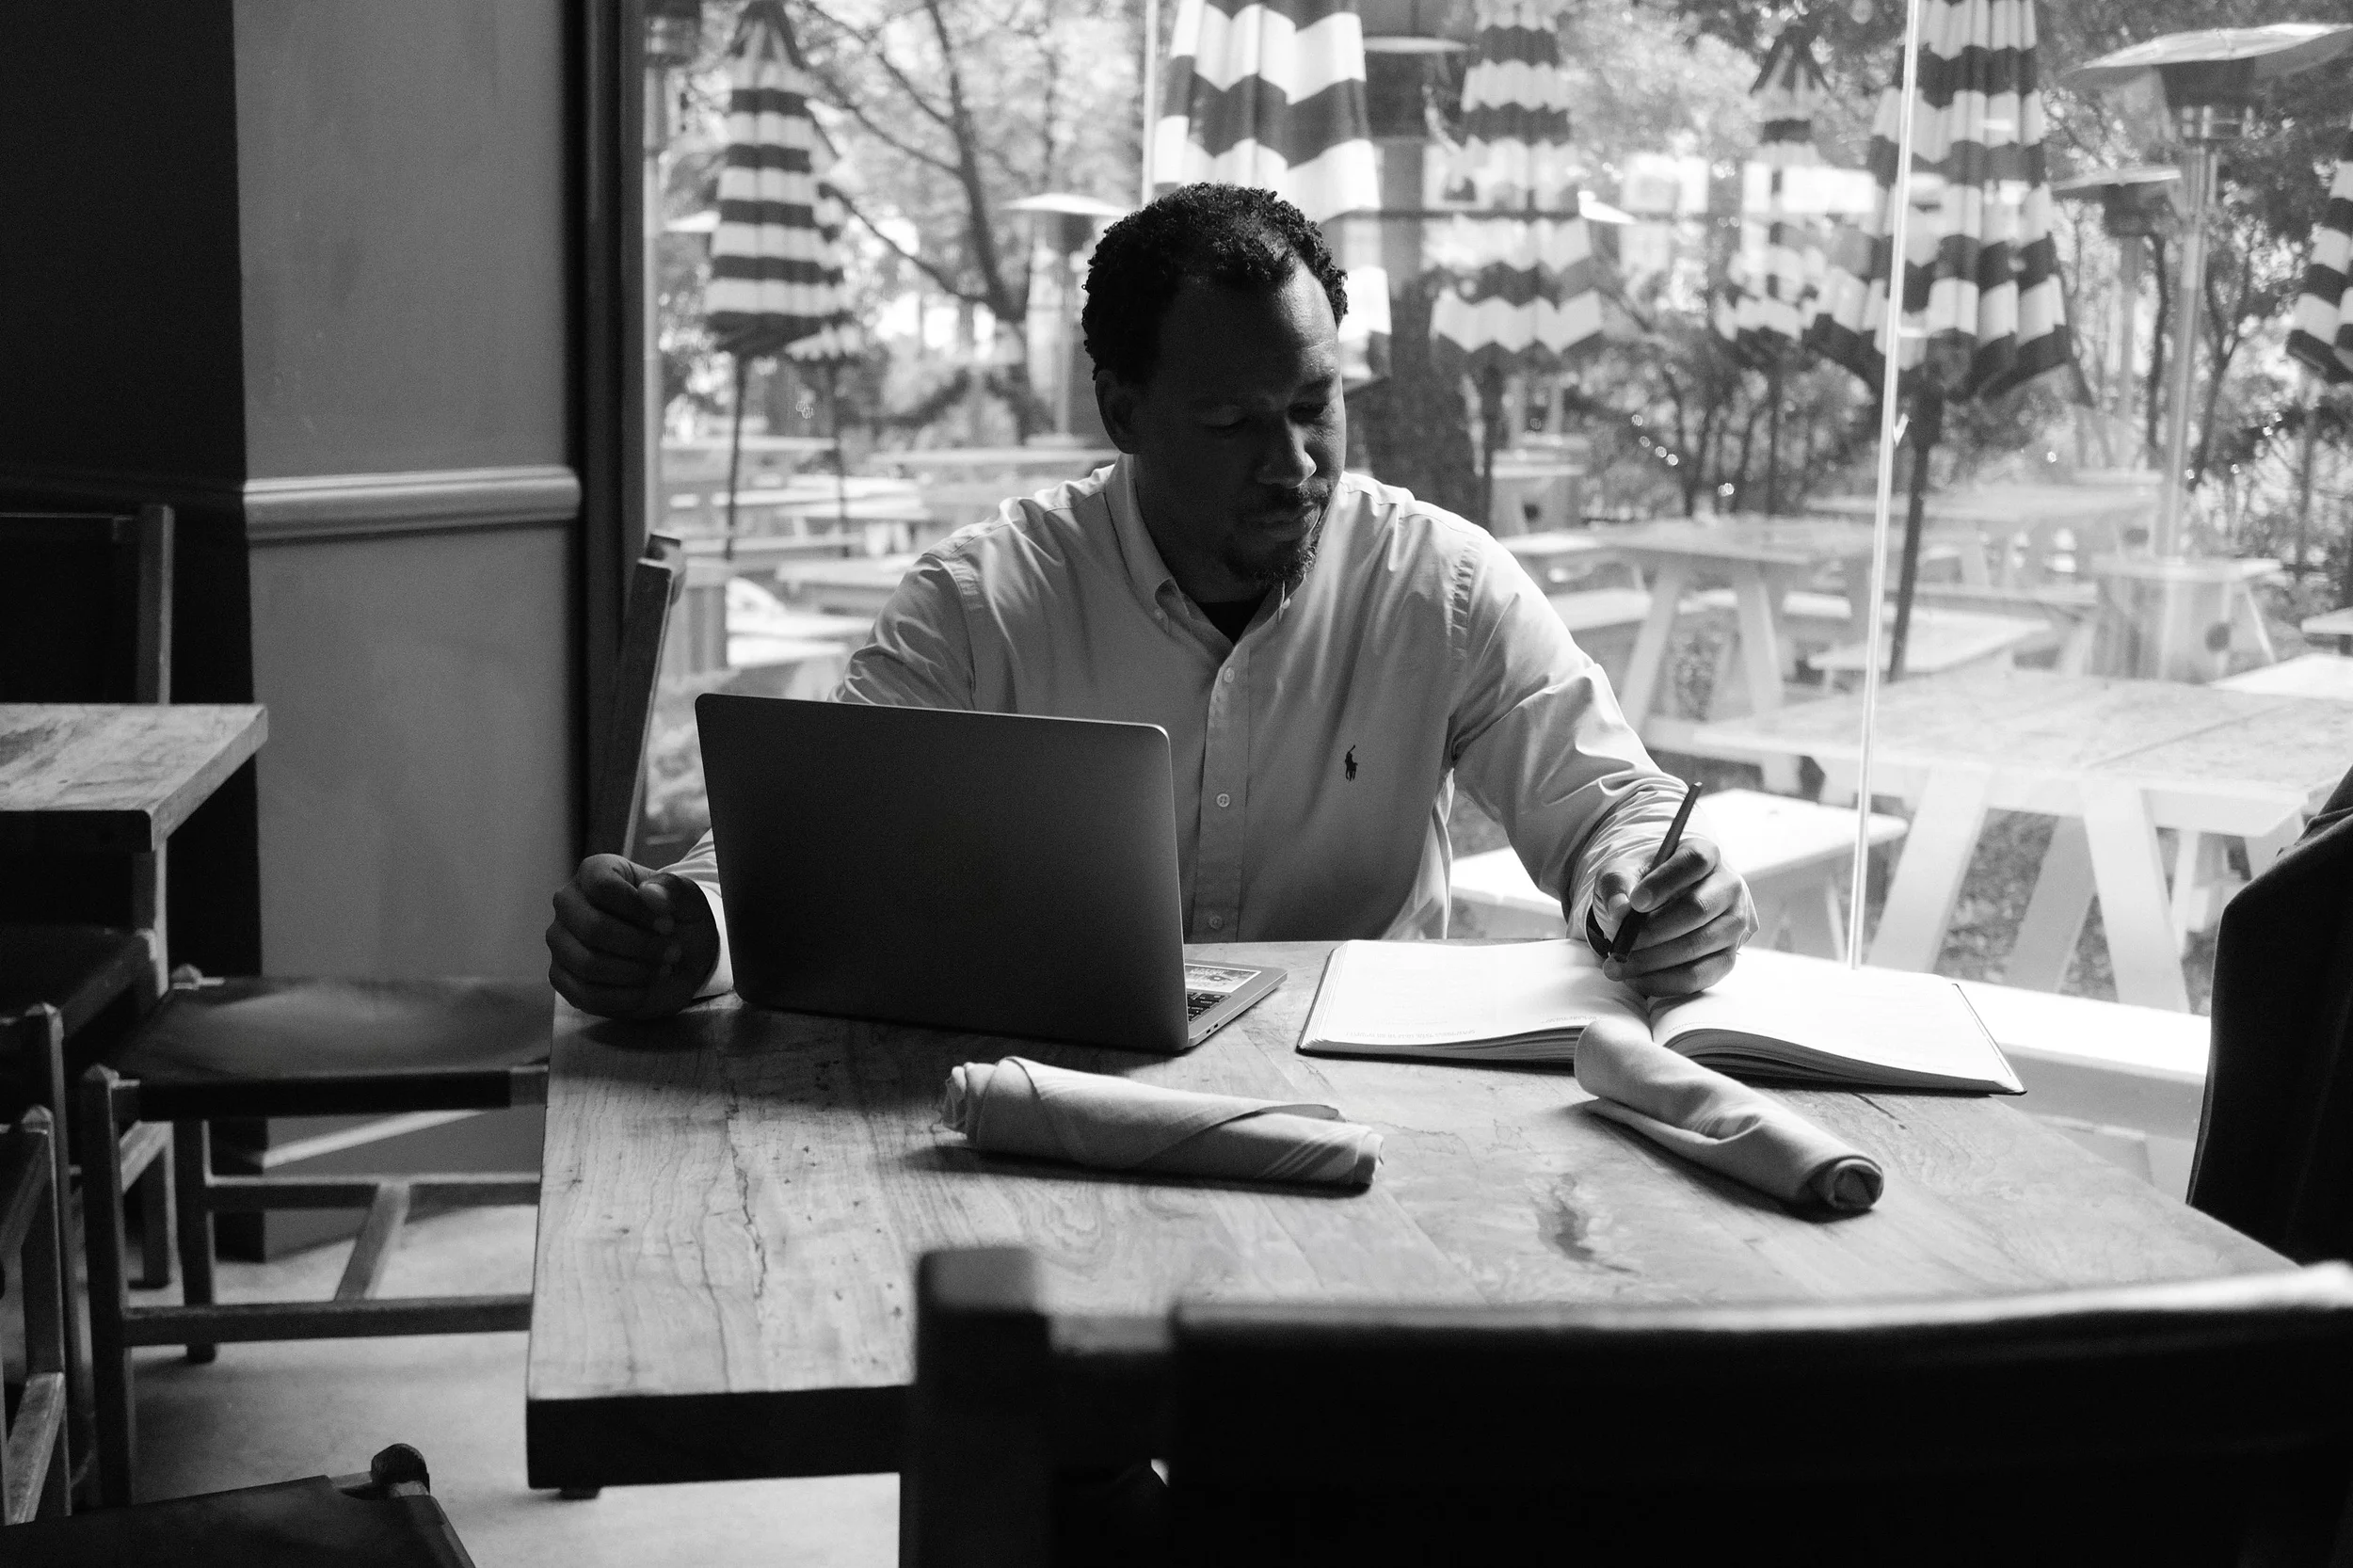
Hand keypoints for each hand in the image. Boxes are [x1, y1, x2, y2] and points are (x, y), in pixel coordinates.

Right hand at [547, 855, 719, 1018]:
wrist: (677, 957)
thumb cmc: (677, 920)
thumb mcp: (689, 899)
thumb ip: (674, 890)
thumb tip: (650, 894)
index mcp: (594, 871)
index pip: (602, 887)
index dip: (639, 909)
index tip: (669, 924)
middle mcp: (568, 902)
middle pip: (593, 927)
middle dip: (640, 946)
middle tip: (672, 952)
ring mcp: (560, 941)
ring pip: (588, 963)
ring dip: (635, 972)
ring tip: (662, 969)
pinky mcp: (561, 977)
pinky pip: (584, 994)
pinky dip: (623, 996)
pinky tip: (646, 988)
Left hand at [1591, 835, 1755, 998]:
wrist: (1656, 909)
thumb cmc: (1641, 885)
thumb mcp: (1621, 874)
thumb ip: (1616, 885)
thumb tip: (1620, 910)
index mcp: (1706, 854)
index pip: (1694, 861)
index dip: (1664, 882)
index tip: (1635, 903)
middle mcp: (1729, 886)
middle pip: (1698, 908)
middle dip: (1654, 930)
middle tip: (1620, 943)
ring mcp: (1734, 923)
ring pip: (1698, 945)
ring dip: (1653, 960)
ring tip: (1616, 965)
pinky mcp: (1728, 957)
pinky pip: (1699, 975)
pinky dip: (1663, 982)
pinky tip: (1635, 979)